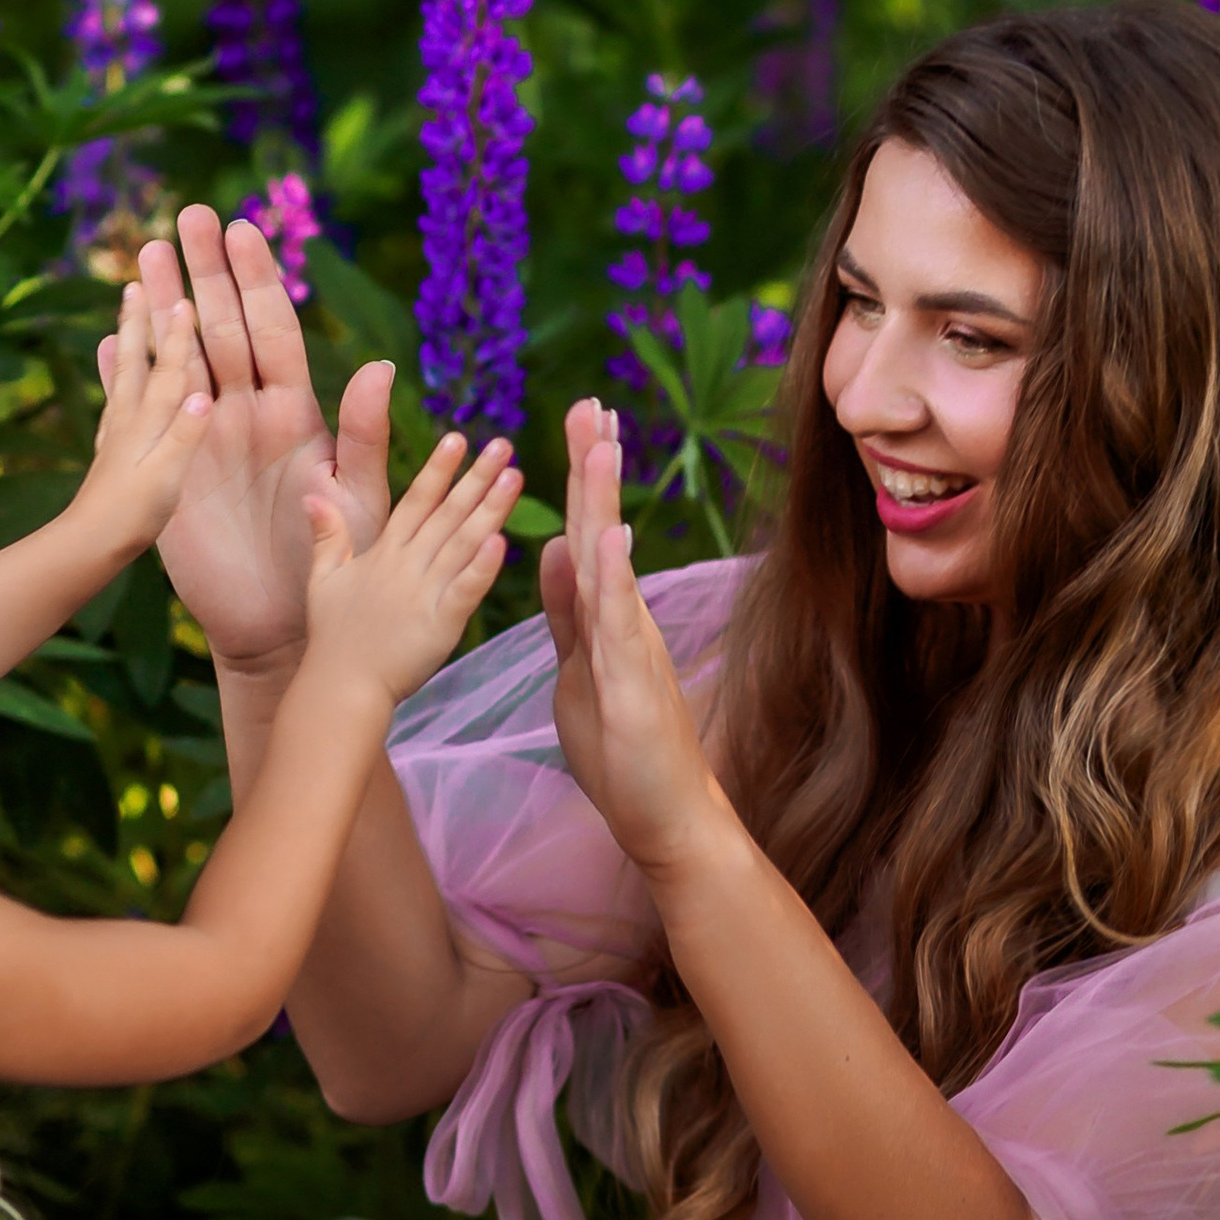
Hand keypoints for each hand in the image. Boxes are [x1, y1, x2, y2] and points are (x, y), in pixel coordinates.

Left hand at [73, 282, 211, 562]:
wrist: (88, 546)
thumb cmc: (132, 517)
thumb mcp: (167, 478)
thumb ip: (185, 436)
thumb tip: (204, 394)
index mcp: (149, 423)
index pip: (171, 370)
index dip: (180, 334)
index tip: (185, 295)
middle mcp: (130, 419)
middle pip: (136, 359)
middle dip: (140, 320)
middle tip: (136, 281)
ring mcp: (117, 433)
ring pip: (123, 374)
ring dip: (126, 340)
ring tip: (124, 313)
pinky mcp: (112, 450)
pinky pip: (114, 402)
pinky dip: (115, 378)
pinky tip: (113, 374)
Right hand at [117, 208, 394, 669]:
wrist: (283, 628)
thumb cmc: (336, 567)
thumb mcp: (359, 500)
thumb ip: (366, 435)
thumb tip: (380, 366)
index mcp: (296, 413)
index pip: (273, 329)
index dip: (257, 279)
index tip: (242, 227)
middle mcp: (247, 414)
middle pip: (220, 327)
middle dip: (203, 271)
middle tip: (186, 216)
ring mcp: (203, 438)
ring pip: (180, 358)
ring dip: (161, 308)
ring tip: (142, 257)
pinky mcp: (169, 472)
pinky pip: (142, 414)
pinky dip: (125, 377)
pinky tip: (109, 341)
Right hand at [300, 431, 519, 712]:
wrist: (340, 686)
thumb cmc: (332, 638)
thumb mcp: (322, 580)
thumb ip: (326, 536)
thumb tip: (313, 494)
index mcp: (383, 554)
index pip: (416, 501)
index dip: (438, 469)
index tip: (457, 438)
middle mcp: (406, 567)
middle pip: (447, 514)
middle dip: (476, 477)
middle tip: (504, 445)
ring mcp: (424, 594)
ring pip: (462, 544)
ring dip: (490, 509)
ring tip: (514, 477)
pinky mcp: (440, 625)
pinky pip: (464, 590)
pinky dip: (482, 567)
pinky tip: (502, 541)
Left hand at [543, 408, 730, 882]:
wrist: (666, 815)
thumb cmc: (624, 751)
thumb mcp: (578, 667)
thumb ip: (566, 611)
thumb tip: (554, 549)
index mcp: (605, 616)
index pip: (587, 534)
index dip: (580, 480)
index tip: (580, 422)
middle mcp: (625, 620)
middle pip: (604, 531)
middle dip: (595, 467)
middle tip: (592, 403)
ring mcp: (633, 647)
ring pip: (613, 564)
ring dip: (603, 504)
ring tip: (599, 446)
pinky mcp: (636, 684)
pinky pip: (621, 623)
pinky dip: (613, 578)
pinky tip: (608, 538)